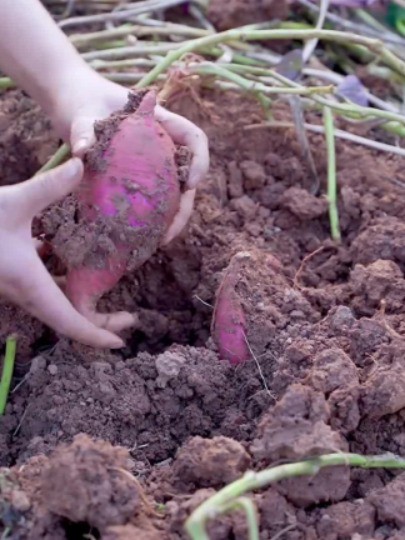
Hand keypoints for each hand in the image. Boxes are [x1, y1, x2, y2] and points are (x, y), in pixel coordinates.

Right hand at [0, 158, 124, 348]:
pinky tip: (65, 256)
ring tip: (107, 286)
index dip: (96, 335)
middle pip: (67, 317)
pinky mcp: (8, 275)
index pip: (69, 322)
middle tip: (129, 315)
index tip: (120, 342)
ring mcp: (13, 287)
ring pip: (54, 301)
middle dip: (98, 320)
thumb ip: (50, 187)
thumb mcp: (12, 202)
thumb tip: (82, 164)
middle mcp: (23, 292)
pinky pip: (40, 285)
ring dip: (81, 299)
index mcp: (29, 283)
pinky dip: (60, 279)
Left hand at [52, 74, 208, 243]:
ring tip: (157, 242)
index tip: (191, 183)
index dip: (201, 161)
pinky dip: (151, 219)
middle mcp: (162, 145)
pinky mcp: (137, 178)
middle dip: (184, 207)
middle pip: (187, 176)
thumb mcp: (83, 115)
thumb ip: (84, 131)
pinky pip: (152, 200)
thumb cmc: (82, 102)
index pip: (194, 138)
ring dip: (170, 219)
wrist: (71, 105)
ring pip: (173, 193)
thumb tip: (82, 152)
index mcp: (160, 122)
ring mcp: (151, 163)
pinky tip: (140, 236)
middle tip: (169, 233)